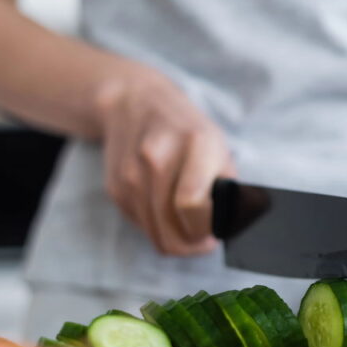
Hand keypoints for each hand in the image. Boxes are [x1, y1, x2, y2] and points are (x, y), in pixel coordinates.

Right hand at [94, 70, 234, 255]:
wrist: (135, 102)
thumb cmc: (187, 131)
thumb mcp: (218, 147)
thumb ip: (226, 186)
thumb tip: (231, 226)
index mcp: (195, 142)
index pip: (191, 204)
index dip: (203, 229)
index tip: (213, 236)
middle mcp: (158, 156)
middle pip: (170, 225)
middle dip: (189, 244)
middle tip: (202, 241)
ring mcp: (131, 171)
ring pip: (153, 231)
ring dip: (172, 239)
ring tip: (187, 230)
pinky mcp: (116, 185)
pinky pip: (139, 223)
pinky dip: (155, 226)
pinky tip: (166, 212)